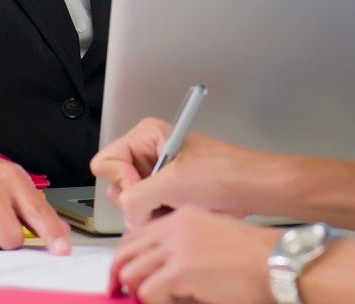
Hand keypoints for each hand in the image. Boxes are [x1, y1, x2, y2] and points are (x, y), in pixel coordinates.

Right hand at [89, 117, 262, 226]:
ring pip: (130, 205)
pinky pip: (145, 214)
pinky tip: (178, 213)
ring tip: (174, 205)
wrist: (249, 189)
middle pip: (115, 187)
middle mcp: (147, 154)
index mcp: (146, 136)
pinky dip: (158, 219)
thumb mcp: (174, 182)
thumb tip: (125, 211)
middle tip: (162, 199)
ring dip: (150, 212)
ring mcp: (155, 177)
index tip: (144, 186)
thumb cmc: (223, 173)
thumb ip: (136, 197)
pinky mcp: (164, 195)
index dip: (121, 179)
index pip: (105, 162)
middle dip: (137, 201)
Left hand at [109, 206, 279, 303]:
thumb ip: (183, 249)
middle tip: (122, 294)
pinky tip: (177, 302)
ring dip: (141, 292)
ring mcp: (177, 247)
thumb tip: (159, 271)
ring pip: (131, 273)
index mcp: (183, 218)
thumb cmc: (255, 257)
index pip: (136, 235)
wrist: (277, 263)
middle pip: (126, 252)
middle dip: (120, 277)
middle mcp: (176, 228)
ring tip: (161, 299)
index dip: (125, 258)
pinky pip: (147, 292)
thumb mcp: (212, 239)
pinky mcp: (181, 270)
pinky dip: (156, 303)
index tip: (121, 276)